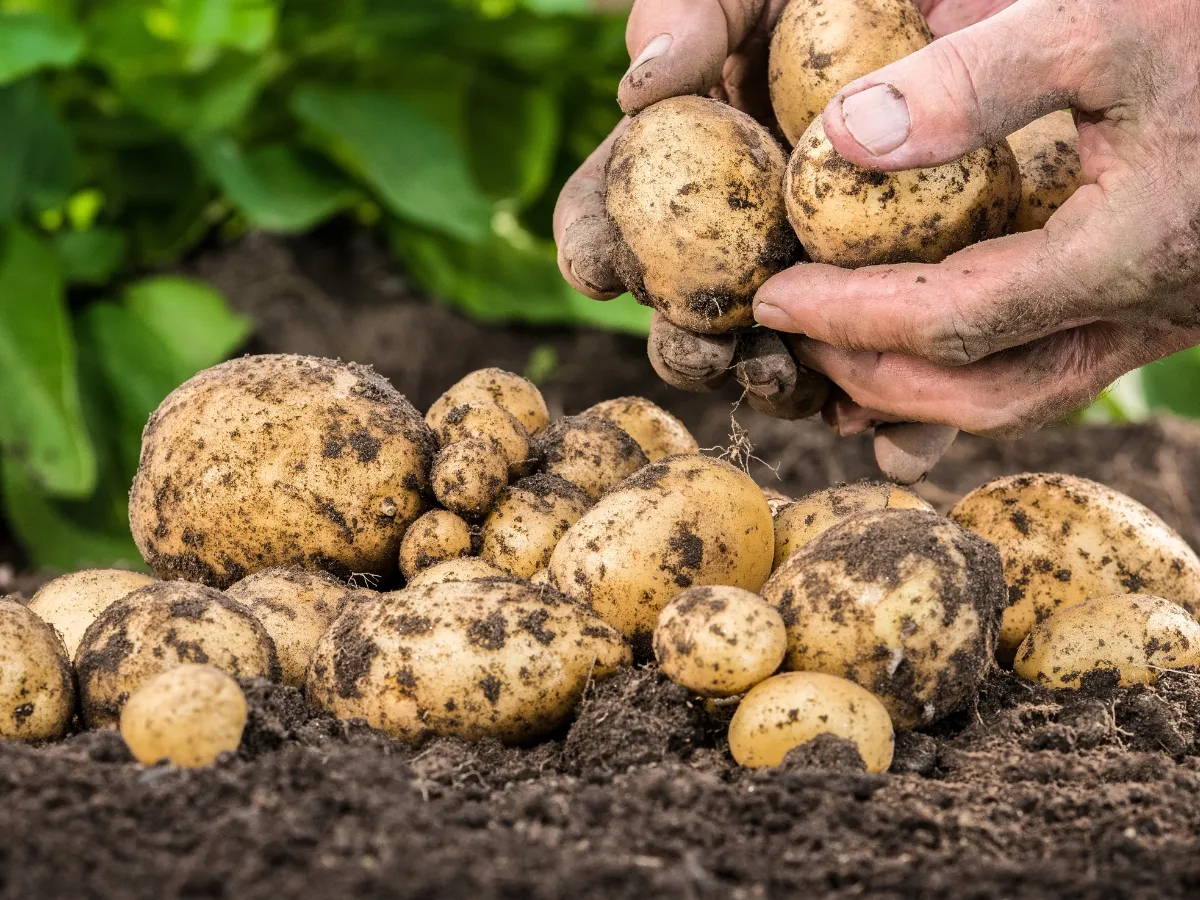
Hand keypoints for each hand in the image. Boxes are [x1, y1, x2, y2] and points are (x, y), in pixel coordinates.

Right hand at [554, 0, 964, 480]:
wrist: (955, 11)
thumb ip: (690, 15)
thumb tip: (641, 86)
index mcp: (689, 170)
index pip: (612, 216)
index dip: (593, 247)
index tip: (599, 264)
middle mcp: (742, 239)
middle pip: (687, 317)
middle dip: (685, 348)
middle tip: (702, 347)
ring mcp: (817, 280)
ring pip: (776, 362)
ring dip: (774, 386)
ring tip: (789, 379)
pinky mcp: (900, 311)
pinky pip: (886, 378)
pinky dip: (891, 418)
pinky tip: (899, 434)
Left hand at [755, 0, 1199, 440]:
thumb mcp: (1110, 19)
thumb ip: (978, 80)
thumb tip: (844, 139)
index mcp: (1127, 255)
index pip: (951, 322)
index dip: (850, 317)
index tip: (773, 299)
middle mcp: (1146, 312)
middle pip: (982, 392)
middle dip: (875, 376)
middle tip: (797, 342)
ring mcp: (1162, 318)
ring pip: (1024, 393)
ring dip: (924, 389)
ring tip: (845, 360)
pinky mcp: (1164, 300)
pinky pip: (1054, 363)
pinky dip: (976, 364)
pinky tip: (929, 339)